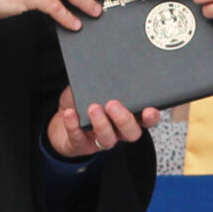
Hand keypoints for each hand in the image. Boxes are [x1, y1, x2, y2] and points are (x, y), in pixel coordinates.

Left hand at [47, 86, 161, 158]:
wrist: (61, 123)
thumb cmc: (84, 102)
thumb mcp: (95, 88)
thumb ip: (102, 80)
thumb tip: (104, 65)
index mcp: (127, 117)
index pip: (145, 120)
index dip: (151, 118)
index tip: (150, 110)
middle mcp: (117, 131)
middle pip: (130, 133)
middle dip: (124, 119)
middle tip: (112, 104)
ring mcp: (99, 140)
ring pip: (108, 140)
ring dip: (101, 124)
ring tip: (93, 108)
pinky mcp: (80, 145)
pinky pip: (78, 139)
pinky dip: (74, 126)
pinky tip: (70, 113)